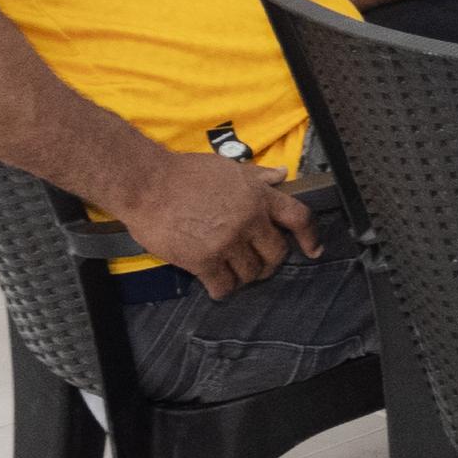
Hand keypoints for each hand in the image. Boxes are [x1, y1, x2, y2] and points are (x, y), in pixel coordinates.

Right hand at [113, 148, 316, 299]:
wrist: (145, 183)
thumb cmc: (182, 173)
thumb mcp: (228, 168)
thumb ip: (257, 176)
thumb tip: (281, 175)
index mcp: (258, 196)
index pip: (299, 218)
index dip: (310, 237)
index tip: (313, 250)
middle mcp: (248, 220)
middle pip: (276, 253)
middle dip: (269, 261)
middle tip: (257, 263)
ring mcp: (227, 242)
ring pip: (252, 272)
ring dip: (245, 277)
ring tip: (234, 273)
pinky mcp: (203, 260)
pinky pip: (223, 286)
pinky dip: (223, 290)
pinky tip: (217, 286)